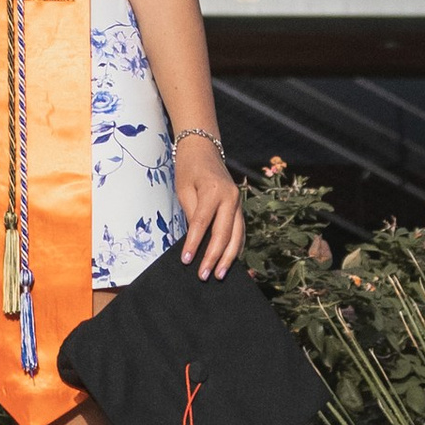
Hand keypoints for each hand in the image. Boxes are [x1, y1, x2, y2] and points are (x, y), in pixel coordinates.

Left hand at [173, 133, 245, 275]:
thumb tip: (195, 240)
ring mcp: (238, 202)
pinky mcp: (240, 207)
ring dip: (229, 257)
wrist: (204, 149)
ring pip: (237, 235)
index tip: (187, 260)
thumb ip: (191, 213)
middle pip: (224, 233)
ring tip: (219, 274)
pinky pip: (240, 231)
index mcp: (213, 190)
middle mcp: (230, 197)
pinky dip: (236, 247)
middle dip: (214, 256)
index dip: (194, 243)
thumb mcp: (184, 189)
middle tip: (204, 275)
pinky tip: (230, 261)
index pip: (202, 223)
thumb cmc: (189, 168)